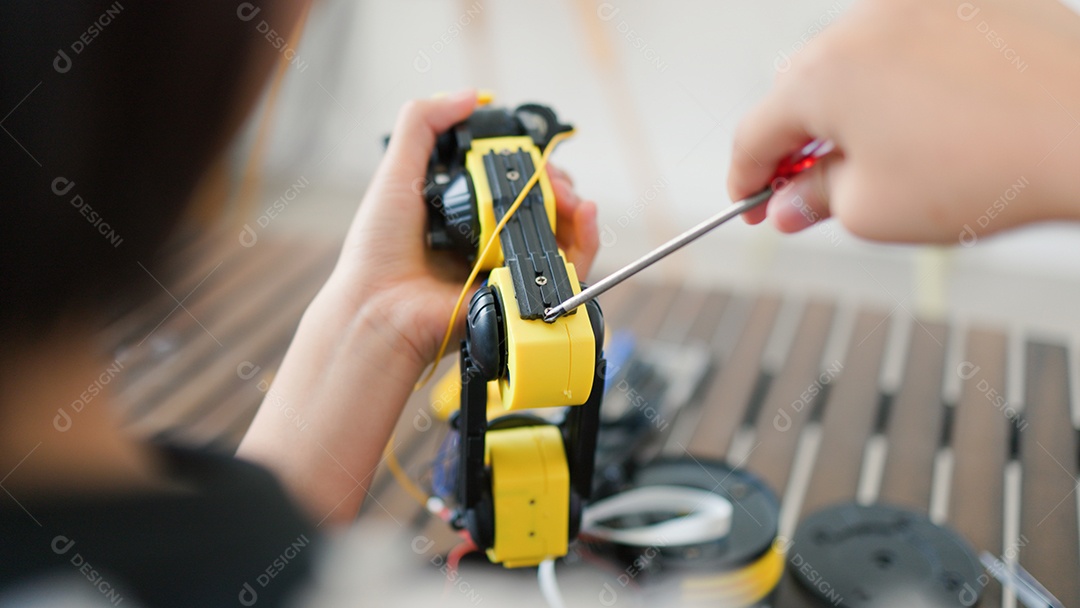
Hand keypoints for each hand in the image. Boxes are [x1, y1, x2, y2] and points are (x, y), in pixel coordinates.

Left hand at [332, 90, 598, 366]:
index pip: (513, 182)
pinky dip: (586, 243)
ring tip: (573, 198)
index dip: (530, 164)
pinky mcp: (523, 295)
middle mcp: (489, 240)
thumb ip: (424, 124)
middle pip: (544, 206)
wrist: (379, 310)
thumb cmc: (379, 251)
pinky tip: (585, 218)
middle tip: (555, 179)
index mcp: (465, 212)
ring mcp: (508, 268)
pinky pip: (567, 272)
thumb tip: (470, 95)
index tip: (535, 153)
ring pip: (563, 236)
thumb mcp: (397, 173)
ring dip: (577, 209)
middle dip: (558, 185)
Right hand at [728, 0, 1079, 243]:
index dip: (746, 178)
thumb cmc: (991, 166)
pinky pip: (908, 46)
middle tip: (814, 191)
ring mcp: (912, 7)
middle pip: (801, 92)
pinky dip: (903, 84)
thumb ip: (814, 203)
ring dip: (852, 111)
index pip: (754, 132)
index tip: (752, 202)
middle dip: (800, 145)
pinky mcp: (960, 4)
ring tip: (889, 160)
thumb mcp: (873, 210)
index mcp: (822, 75)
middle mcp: (859, 26)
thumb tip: (792, 204)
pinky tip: (931, 125)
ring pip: (854, 65)